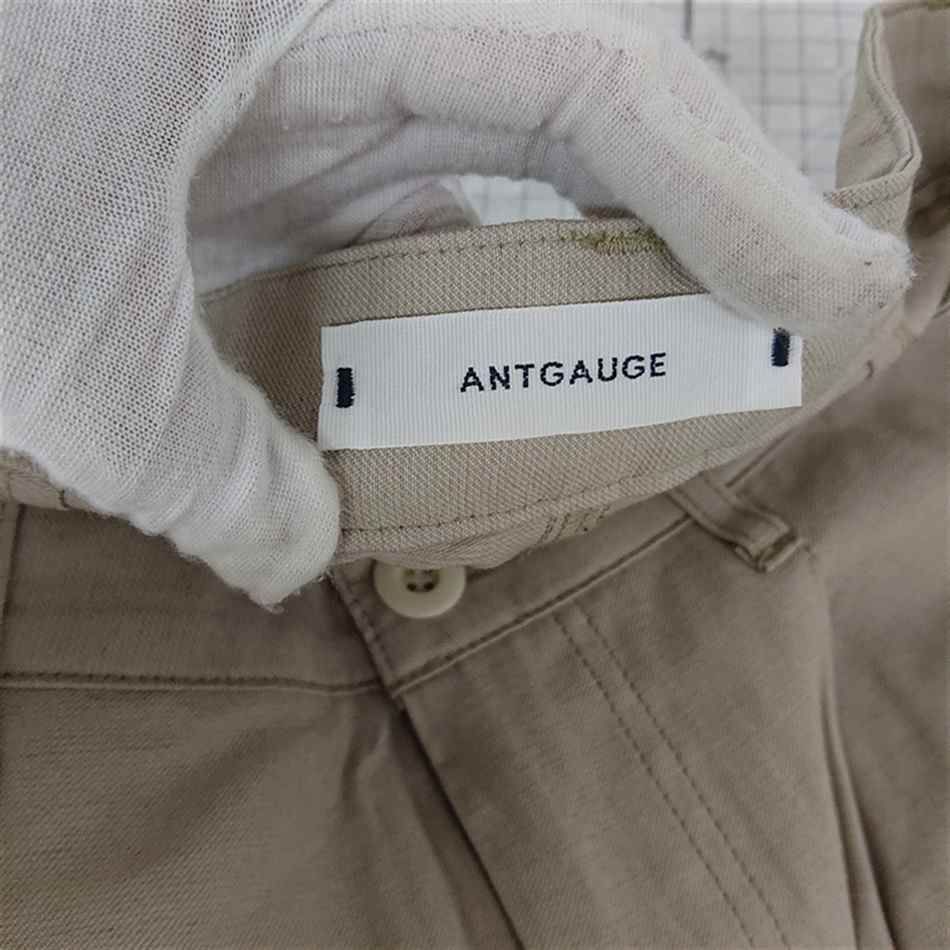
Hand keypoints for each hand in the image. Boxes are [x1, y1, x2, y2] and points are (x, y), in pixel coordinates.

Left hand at [0, 2, 909, 606]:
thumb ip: (193, 461)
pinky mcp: (264, 153)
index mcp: (327, 12)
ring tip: (625, 406)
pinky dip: (447, 319)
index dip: (737, 195)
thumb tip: (292, 555)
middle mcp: (341, 43)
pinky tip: (460, 397)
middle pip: (581, 136)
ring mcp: (304, 98)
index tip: (827, 303)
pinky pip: (403, 231)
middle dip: (691, 245)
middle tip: (763, 357)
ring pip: (493, 196)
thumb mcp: (63, 324)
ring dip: (560, 305)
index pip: (597, 85)